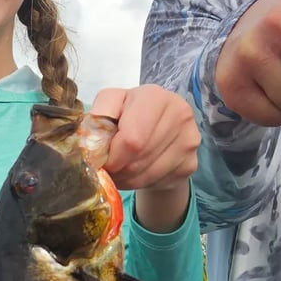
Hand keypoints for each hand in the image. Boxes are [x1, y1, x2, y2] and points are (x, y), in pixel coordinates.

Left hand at [89, 85, 197, 231]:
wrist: (157, 131)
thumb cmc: (128, 116)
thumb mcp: (109, 107)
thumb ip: (97, 118)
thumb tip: (89, 146)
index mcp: (155, 96)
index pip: (132, 139)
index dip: (112, 156)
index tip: (101, 160)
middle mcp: (179, 114)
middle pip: (138, 159)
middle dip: (117, 169)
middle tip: (108, 169)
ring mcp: (190, 140)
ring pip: (147, 175)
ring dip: (126, 179)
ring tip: (119, 172)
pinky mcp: (191, 163)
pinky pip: (158, 182)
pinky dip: (141, 183)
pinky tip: (136, 173)